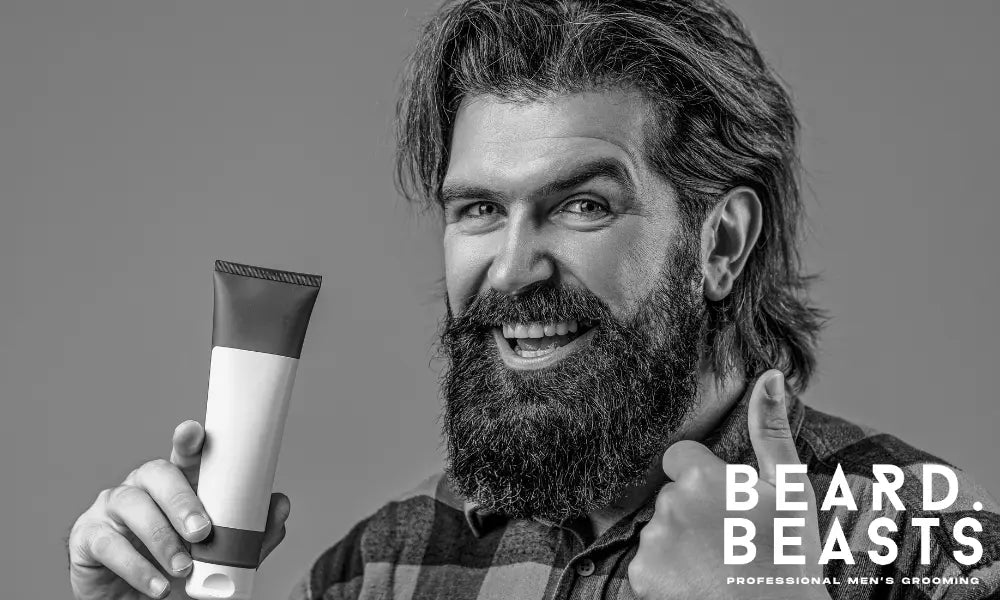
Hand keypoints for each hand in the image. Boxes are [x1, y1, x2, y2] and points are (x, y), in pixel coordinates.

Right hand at [68, 420, 289, 599]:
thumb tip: (280, 505)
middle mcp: (143, 489)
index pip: (183, 456)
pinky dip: (136, 566)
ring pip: (131, 503)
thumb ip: (251, 533)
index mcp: (176, 486)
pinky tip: (156, 585)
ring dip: (161, 536)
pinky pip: (108, 544)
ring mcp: (112, 511)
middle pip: (157, 473)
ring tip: (183, 566)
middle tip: (202, 531)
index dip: (188, 441)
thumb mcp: (221, 556)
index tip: (193, 432)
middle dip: (181, 499)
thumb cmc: (180, 574)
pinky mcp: (89, 538)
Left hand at [627, 370, 829, 599]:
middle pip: (670, 495)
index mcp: (700, 477)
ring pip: (659, 528)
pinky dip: (666, 572)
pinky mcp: (641, 576)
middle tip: (730, 538)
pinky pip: (647, 562)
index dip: (704, 479)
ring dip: (680, 540)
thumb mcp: (790, 489)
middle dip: (693, 510)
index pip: (680, 458)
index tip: (728, 502)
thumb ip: (770, 430)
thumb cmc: (789, 556)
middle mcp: (668, 504)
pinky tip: (697, 581)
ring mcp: (652, 542)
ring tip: (717, 562)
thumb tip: (768, 374)